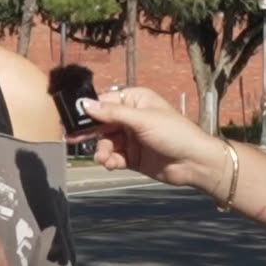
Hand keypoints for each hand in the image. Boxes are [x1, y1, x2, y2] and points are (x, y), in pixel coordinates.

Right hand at [80, 87, 225, 190]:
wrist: (194, 163)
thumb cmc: (174, 133)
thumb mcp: (142, 120)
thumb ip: (112, 114)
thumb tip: (86, 104)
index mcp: (135, 100)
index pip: (105, 102)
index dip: (88, 110)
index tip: (70, 118)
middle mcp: (131, 117)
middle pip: (102, 123)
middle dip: (90, 133)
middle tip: (70, 139)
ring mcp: (132, 138)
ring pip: (106, 142)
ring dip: (102, 150)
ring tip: (104, 158)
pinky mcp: (133, 157)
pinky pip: (114, 157)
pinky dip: (110, 160)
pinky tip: (111, 164)